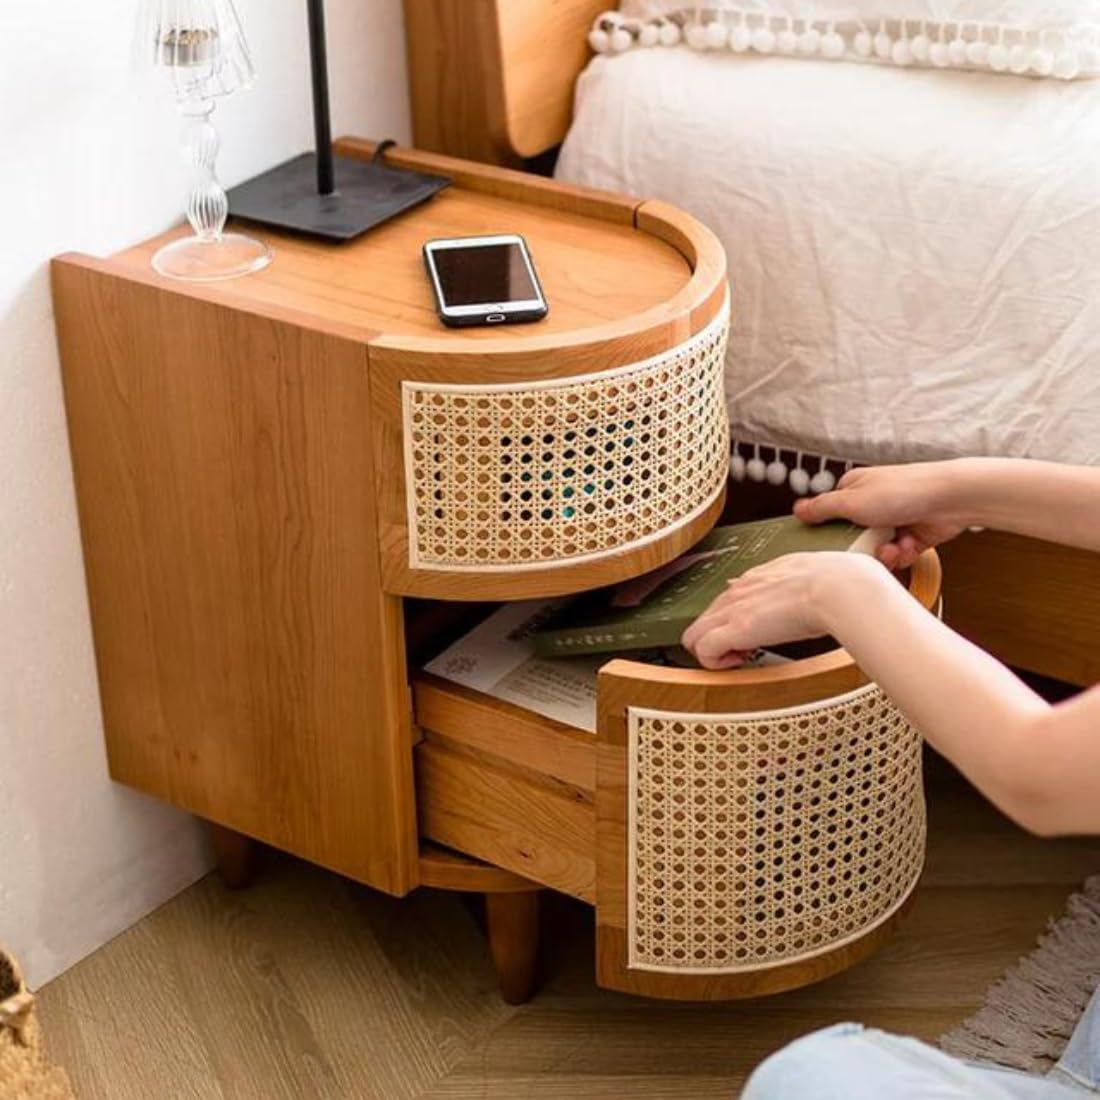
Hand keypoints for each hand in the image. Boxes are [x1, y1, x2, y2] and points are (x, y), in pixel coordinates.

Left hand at [681, 552, 883, 669]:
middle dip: (718, 640)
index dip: (733, 622)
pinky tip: (739, 662)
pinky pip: (702, 650)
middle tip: (744, 653)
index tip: (753, 636)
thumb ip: (807, 579)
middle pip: (702, 619)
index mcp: (758, 578)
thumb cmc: (839, 583)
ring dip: (713, 654)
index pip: (726, 600)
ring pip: (693, 635)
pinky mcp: (734, 629)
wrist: (840, 587)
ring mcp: (733, 609)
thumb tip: (826, 580)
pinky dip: (715, 663)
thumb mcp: (818, 573)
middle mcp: (739, 591)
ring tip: (740, 659)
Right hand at [794, 462, 969, 569]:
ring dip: (883, 554)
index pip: (830, 511)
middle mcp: (873, 503)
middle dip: (859, 547)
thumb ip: (822, 508)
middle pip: (853, 535)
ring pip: (875, 548)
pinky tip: (907, 546)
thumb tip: (797, 509)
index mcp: (854, 488)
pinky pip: (896, 555)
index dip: (827, 529)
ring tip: (891, 549)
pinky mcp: (912, 535)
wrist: (951, 498)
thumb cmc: (903, 491)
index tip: (824, 544)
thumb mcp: (851, 501)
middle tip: (862, 549)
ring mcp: (894, 519)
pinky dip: (901, 554)